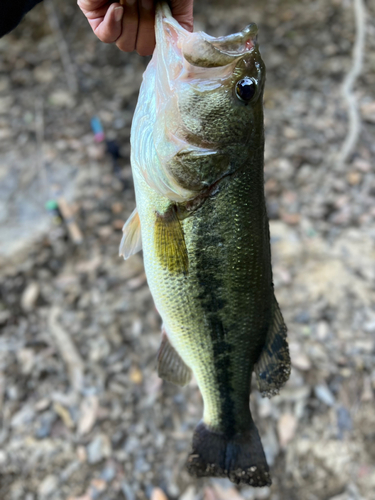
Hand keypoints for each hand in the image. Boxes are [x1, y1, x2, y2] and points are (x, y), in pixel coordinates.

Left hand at [78, 0, 193, 55]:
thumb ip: (182, 20)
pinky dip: (114, 22)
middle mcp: (135, 22)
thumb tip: (181, 45)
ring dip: (132, 18)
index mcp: (153, 19)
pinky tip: (117, 5)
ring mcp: (115, 21)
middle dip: (146, 23)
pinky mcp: (96, 16)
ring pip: (125, 44)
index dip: (161, 37)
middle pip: (142, 48)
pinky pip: (106, 36)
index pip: (156, 46)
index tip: (163, 14)